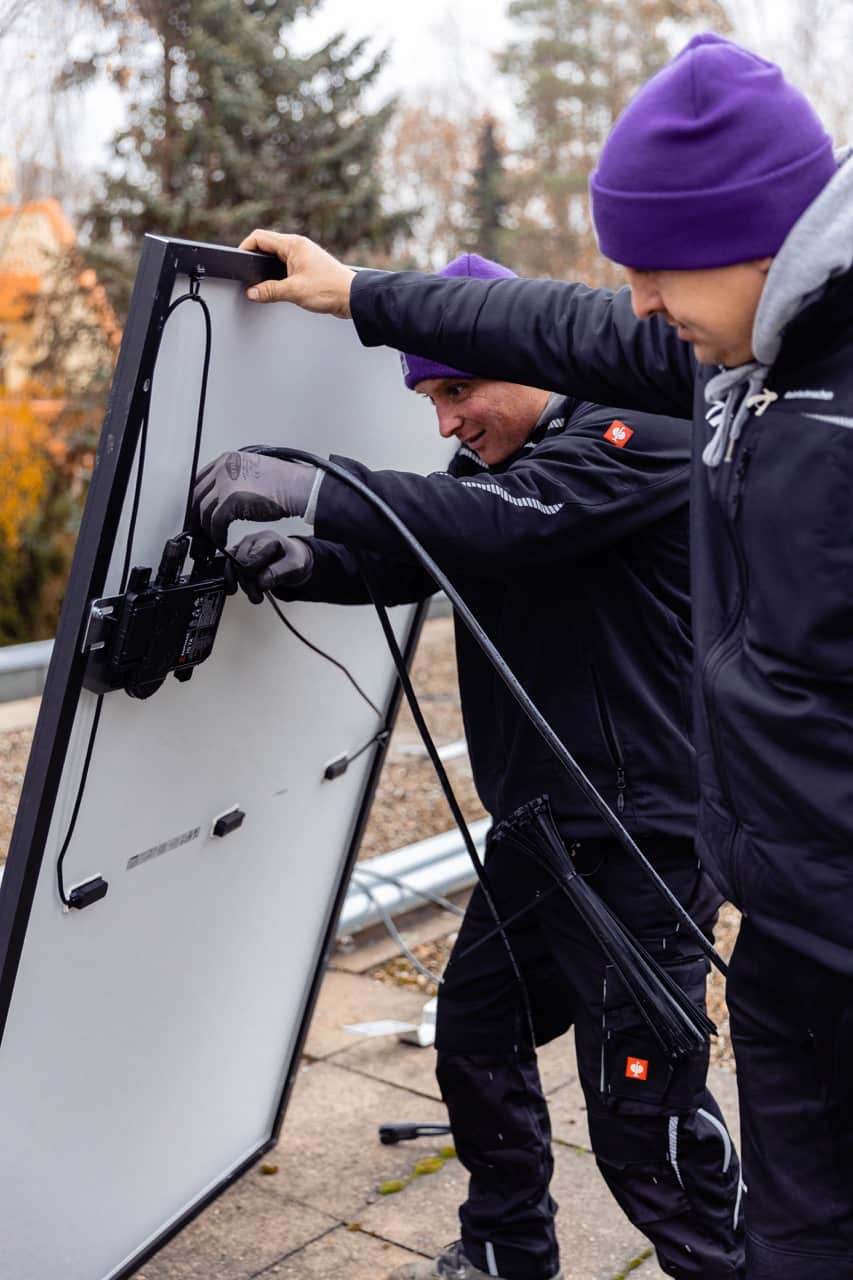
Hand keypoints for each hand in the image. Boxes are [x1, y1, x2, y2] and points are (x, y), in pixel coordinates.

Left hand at [192, 451, 317, 546]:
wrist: (300, 488)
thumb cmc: (285, 483)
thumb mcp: (253, 472)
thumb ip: (236, 478)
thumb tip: (224, 494)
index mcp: (228, 459)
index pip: (200, 480)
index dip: (197, 499)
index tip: (198, 513)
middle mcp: (223, 467)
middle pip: (197, 494)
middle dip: (196, 515)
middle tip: (199, 530)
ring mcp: (226, 482)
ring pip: (204, 510)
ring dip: (207, 528)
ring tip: (212, 538)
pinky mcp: (231, 499)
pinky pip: (215, 522)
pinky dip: (216, 534)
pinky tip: (222, 541)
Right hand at [225, 531, 313, 602]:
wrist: (290, 556)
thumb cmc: (291, 559)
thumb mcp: (294, 566)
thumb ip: (278, 573)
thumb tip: (261, 583)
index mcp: (266, 539)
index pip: (250, 558)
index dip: (253, 576)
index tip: (262, 587)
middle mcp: (251, 540)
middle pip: (239, 564)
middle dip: (248, 583)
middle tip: (258, 596)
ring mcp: (241, 547)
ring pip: (230, 566)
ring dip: (240, 584)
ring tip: (253, 595)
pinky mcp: (235, 555)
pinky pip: (226, 567)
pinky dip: (229, 580)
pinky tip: (234, 589)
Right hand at [238, 230, 354, 316]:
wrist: (353, 297)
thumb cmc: (330, 288)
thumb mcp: (294, 291)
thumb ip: (270, 291)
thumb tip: (252, 292)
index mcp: (293, 245)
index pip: (260, 238)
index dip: (245, 248)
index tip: (240, 262)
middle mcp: (298, 246)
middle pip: (267, 246)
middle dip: (255, 260)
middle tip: (248, 275)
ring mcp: (304, 256)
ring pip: (277, 257)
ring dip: (267, 269)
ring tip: (262, 283)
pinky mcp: (308, 267)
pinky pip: (286, 266)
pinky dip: (278, 275)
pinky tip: (278, 287)